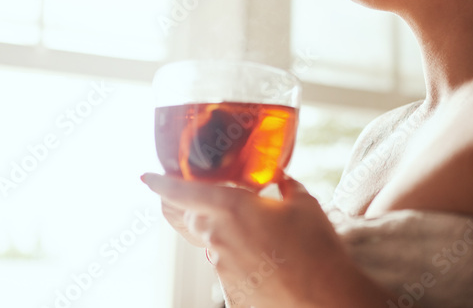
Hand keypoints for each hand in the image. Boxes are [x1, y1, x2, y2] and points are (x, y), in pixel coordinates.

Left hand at [141, 172, 352, 306]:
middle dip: (202, 208)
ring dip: (228, 235)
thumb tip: (279, 176)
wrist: (326, 298)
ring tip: (263, 239)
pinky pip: (228, 266)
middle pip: (194, 217)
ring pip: (212, 242)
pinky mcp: (230, 291)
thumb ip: (284, 184)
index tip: (147, 177)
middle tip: (223, 204)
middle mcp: (219, 236)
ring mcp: (222, 266)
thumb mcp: (304, 203)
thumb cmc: (317, 248)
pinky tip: (269, 261)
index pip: (181, 192)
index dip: (160, 183)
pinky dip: (241, 260)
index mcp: (231, 207)